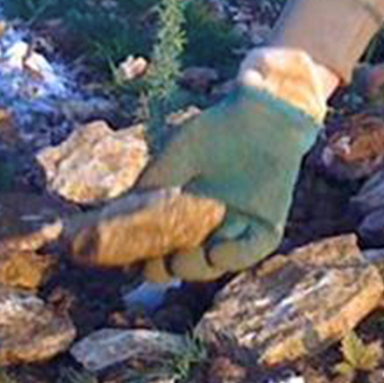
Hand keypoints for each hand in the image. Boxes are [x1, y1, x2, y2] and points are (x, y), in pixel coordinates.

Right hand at [133, 87, 320, 281]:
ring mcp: (240, 226)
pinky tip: (216, 252)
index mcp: (189, 209)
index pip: (166, 245)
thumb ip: (149, 186)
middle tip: (153, 268)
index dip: (149, 257)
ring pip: (216, 261)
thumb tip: (115, 214)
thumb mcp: (174, 157)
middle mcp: (214, 223)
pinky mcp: (268, 225)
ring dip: (196, 268)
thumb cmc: (213, 131)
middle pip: (188, 259)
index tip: (132, 263)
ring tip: (179, 261)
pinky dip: (235, 256)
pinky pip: (253, 249)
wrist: (260, 114)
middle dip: (168, 268)